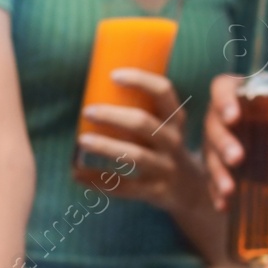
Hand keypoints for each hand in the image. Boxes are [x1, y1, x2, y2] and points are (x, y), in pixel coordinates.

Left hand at [75, 69, 205, 213]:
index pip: (163, 91)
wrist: (190, 191)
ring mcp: (165, 168)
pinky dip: (98, 180)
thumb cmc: (164, 148)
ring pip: (135, 156)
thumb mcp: (165, 127)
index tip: (113, 75)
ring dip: (106, 147)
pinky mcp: (155, 191)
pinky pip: (124, 187)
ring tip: (82, 141)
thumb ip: (141, 109)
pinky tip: (77, 174)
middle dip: (113, 115)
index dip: (140, 80)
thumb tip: (94, 89)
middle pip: (143, 123)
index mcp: (174, 119)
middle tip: (87, 111)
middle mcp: (173, 141)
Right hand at [203, 74, 244, 210]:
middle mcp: (218, 118)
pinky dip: (216, 193)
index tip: (234, 117)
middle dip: (224, 144)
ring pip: (209, 157)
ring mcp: (212, 143)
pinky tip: (224, 207)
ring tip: (230, 190)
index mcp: (236, 94)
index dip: (224, 101)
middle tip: (238, 158)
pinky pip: (210, 180)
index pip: (221, 89)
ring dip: (218, 174)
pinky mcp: (213, 166)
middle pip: (214, 127)